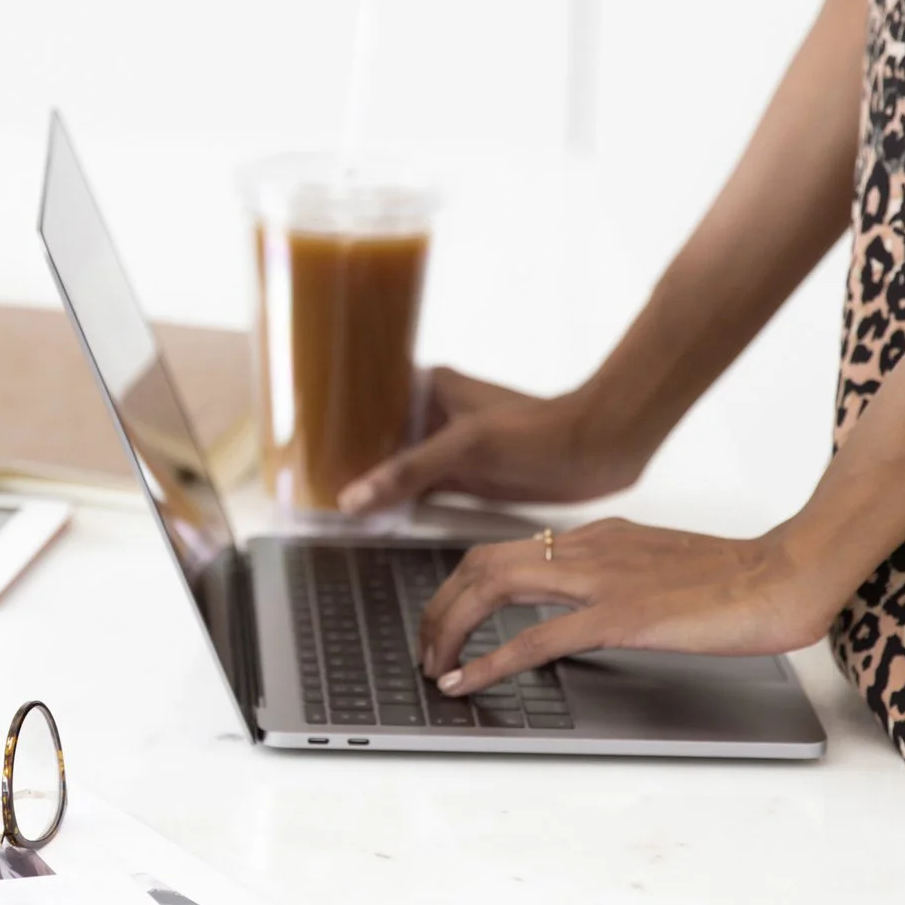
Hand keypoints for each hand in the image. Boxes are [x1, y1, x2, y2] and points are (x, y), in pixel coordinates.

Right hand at [337, 368, 652, 514]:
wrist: (601, 450)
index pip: (368, 396)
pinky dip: (401, 501)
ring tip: (333, 497)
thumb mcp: (463, 448)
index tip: (303, 433)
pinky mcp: (468, 476)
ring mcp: (450, 447)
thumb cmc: (541, 432)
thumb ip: (406, 473)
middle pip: (378, 435)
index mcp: (430, 388)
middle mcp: (435, 415)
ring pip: (398, 464)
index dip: (336, 413)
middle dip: (350, 453)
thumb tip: (354, 498)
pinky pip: (421, 489)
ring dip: (376, 480)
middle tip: (310, 475)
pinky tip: (379, 515)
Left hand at [417, 519, 840, 694]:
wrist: (787, 573)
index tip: (446, 621)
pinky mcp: (620, 615)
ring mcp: (601, 579)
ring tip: (433, 667)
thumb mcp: (658, 567)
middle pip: (479, 564)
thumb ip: (616, 577)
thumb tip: (584, 608)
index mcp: (596, 537)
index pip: (503, 551)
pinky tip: (466, 682)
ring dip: (449, 630)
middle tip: (424, 650)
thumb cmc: (737, 579)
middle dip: (437, 608)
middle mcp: (587, 548)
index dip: (460, 587)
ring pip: (492, 590)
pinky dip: (490, 661)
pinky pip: (536, 638)